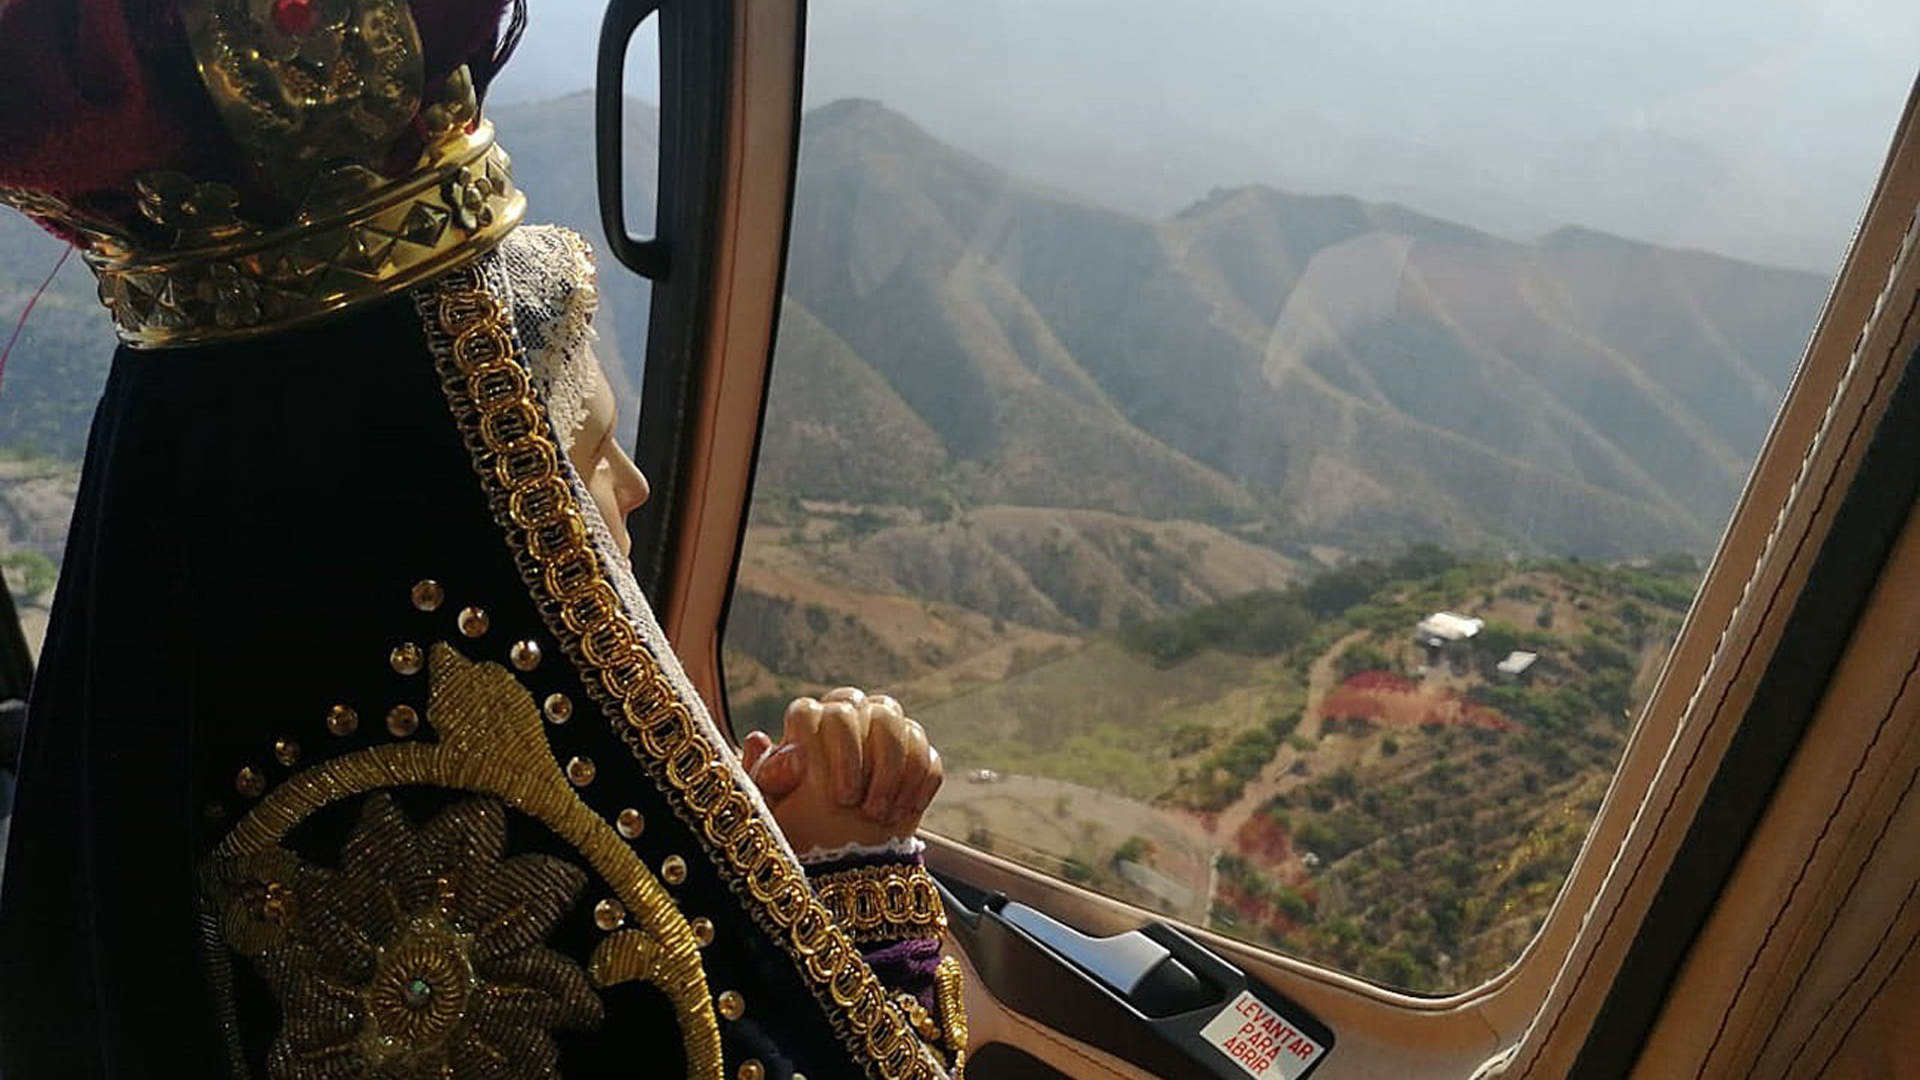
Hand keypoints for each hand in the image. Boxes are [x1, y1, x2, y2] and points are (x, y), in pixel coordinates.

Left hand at [740, 687, 943, 853]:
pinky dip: (919, 784)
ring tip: (879, 814)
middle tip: (856, 804)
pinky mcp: (917, 762)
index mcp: (806, 728)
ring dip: (893, 770)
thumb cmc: (799, 835)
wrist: (840, 868)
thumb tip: (762, 736)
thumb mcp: (772, 813)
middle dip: (865, 755)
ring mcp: (884, 738)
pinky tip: (903, 812)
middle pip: (862, 705)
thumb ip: (763, 776)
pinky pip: (929, 757)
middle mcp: (846, 721)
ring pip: (899, 723)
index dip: (831, 750)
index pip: (811, 711)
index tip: (839, 797)